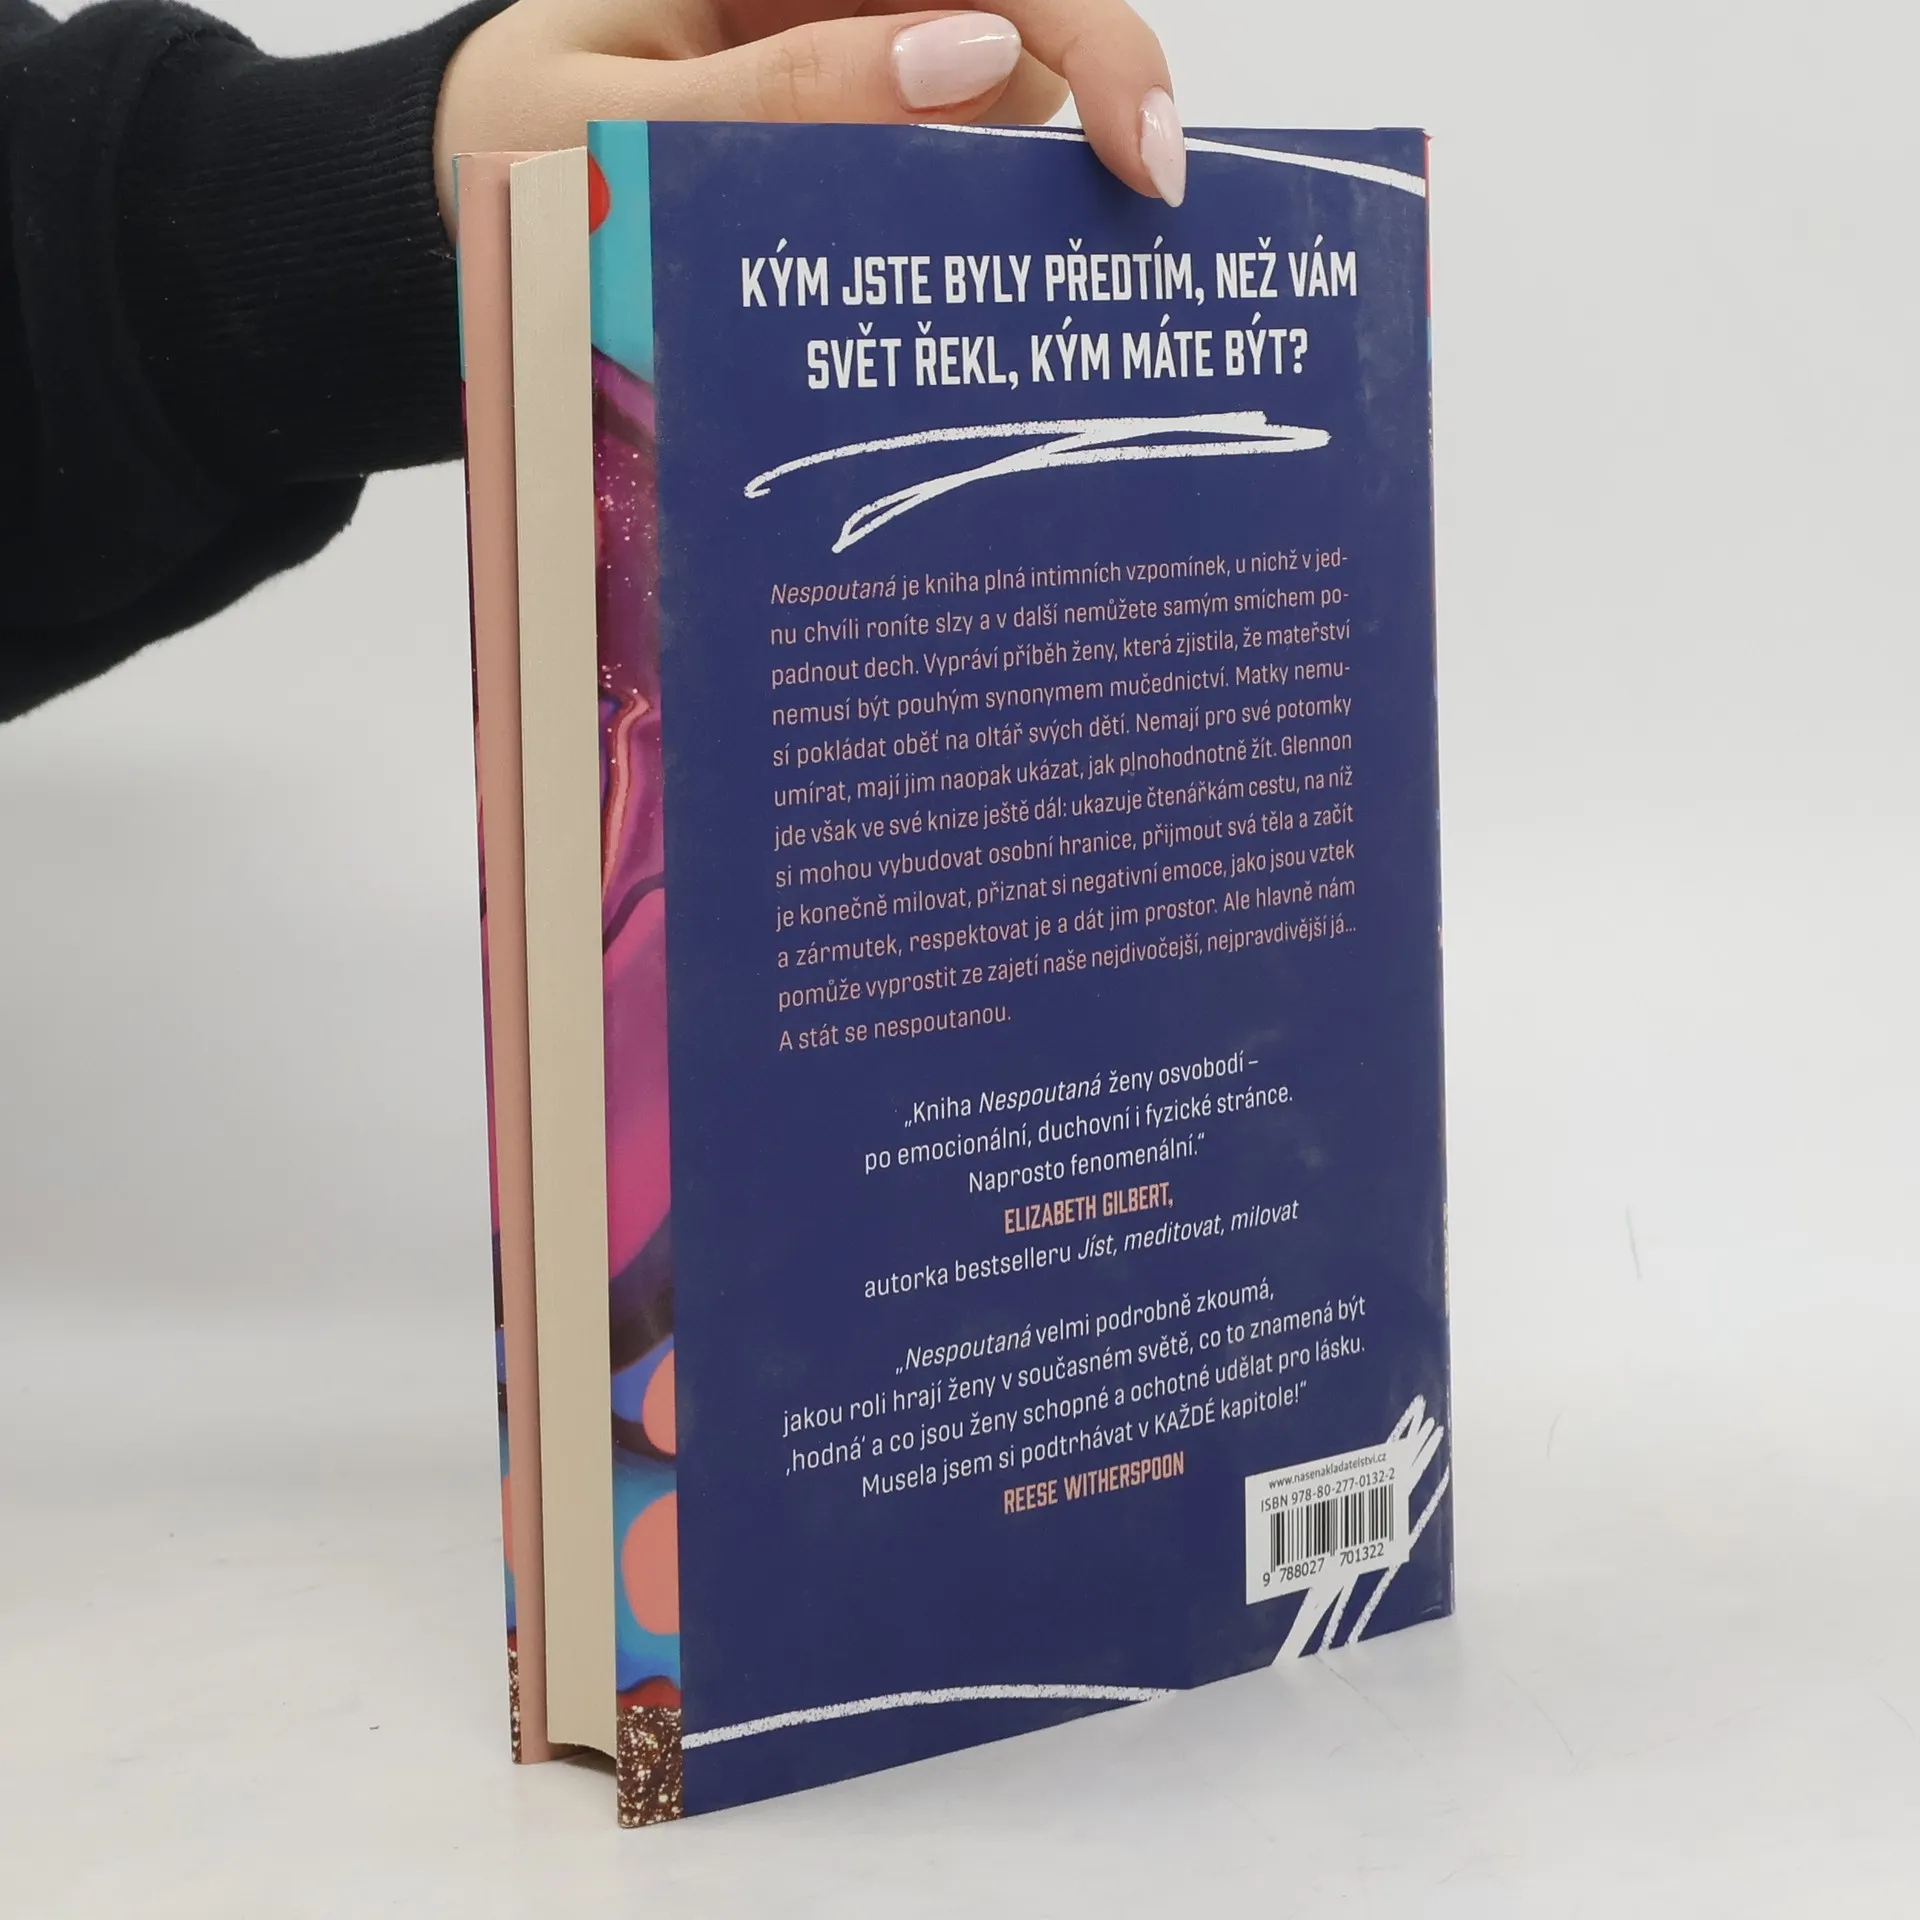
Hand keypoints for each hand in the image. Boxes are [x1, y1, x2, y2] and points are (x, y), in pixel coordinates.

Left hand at [434, 1, 1182, 232]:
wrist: (472, 194)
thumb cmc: (520, 136)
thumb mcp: (616, 120)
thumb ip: (777, 97)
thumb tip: (968, 62)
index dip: (1093, 42)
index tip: (1139, 154)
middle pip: (1034, 26)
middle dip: (1095, 118)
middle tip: (1131, 231)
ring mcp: (868, 66)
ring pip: (1013, 111)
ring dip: (1029, 200)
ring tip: (1026, 301)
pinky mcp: (866, 138)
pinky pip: (961, 174)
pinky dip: (978, 239)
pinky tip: (973, 302)